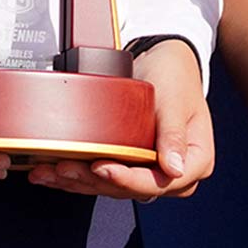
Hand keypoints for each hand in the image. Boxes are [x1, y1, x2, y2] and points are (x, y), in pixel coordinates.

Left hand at [30, 38, 214, 200]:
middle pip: (132, 188)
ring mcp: (153, 171)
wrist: (164, 58)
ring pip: (114, 187)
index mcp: (196, 161)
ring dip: (80, 182)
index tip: (101, 167)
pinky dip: (79, 176)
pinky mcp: (133, 165)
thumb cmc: (175, 76)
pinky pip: (106, 177)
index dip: (128, 179)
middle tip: (64, 168)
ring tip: (50, 172)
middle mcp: (175, 173)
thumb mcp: (175, 101)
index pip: (160, 181)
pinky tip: (54, 174)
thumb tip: (175, 169)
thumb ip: (174, 134)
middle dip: (95, 181)